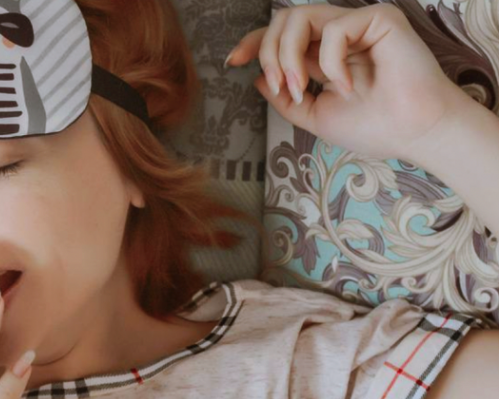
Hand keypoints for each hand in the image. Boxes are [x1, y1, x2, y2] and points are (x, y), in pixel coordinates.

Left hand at [228, 3, 467, 161]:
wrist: (413, 134)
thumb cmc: (372, 127)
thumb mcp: (315, 115)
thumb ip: (285, 98)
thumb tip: (259, 78)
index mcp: (322, 55)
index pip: (280, 37)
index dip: (254, 43)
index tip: (232, 61)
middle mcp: (336, 36)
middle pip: (282, 21)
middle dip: (268, 53)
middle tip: (284, 86)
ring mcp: (356, 24)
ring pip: (299, 17)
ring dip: (288, 55)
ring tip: (302, 88)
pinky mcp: (378, 18)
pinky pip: (335, 29)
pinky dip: (332, 63)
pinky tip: (348, 86)